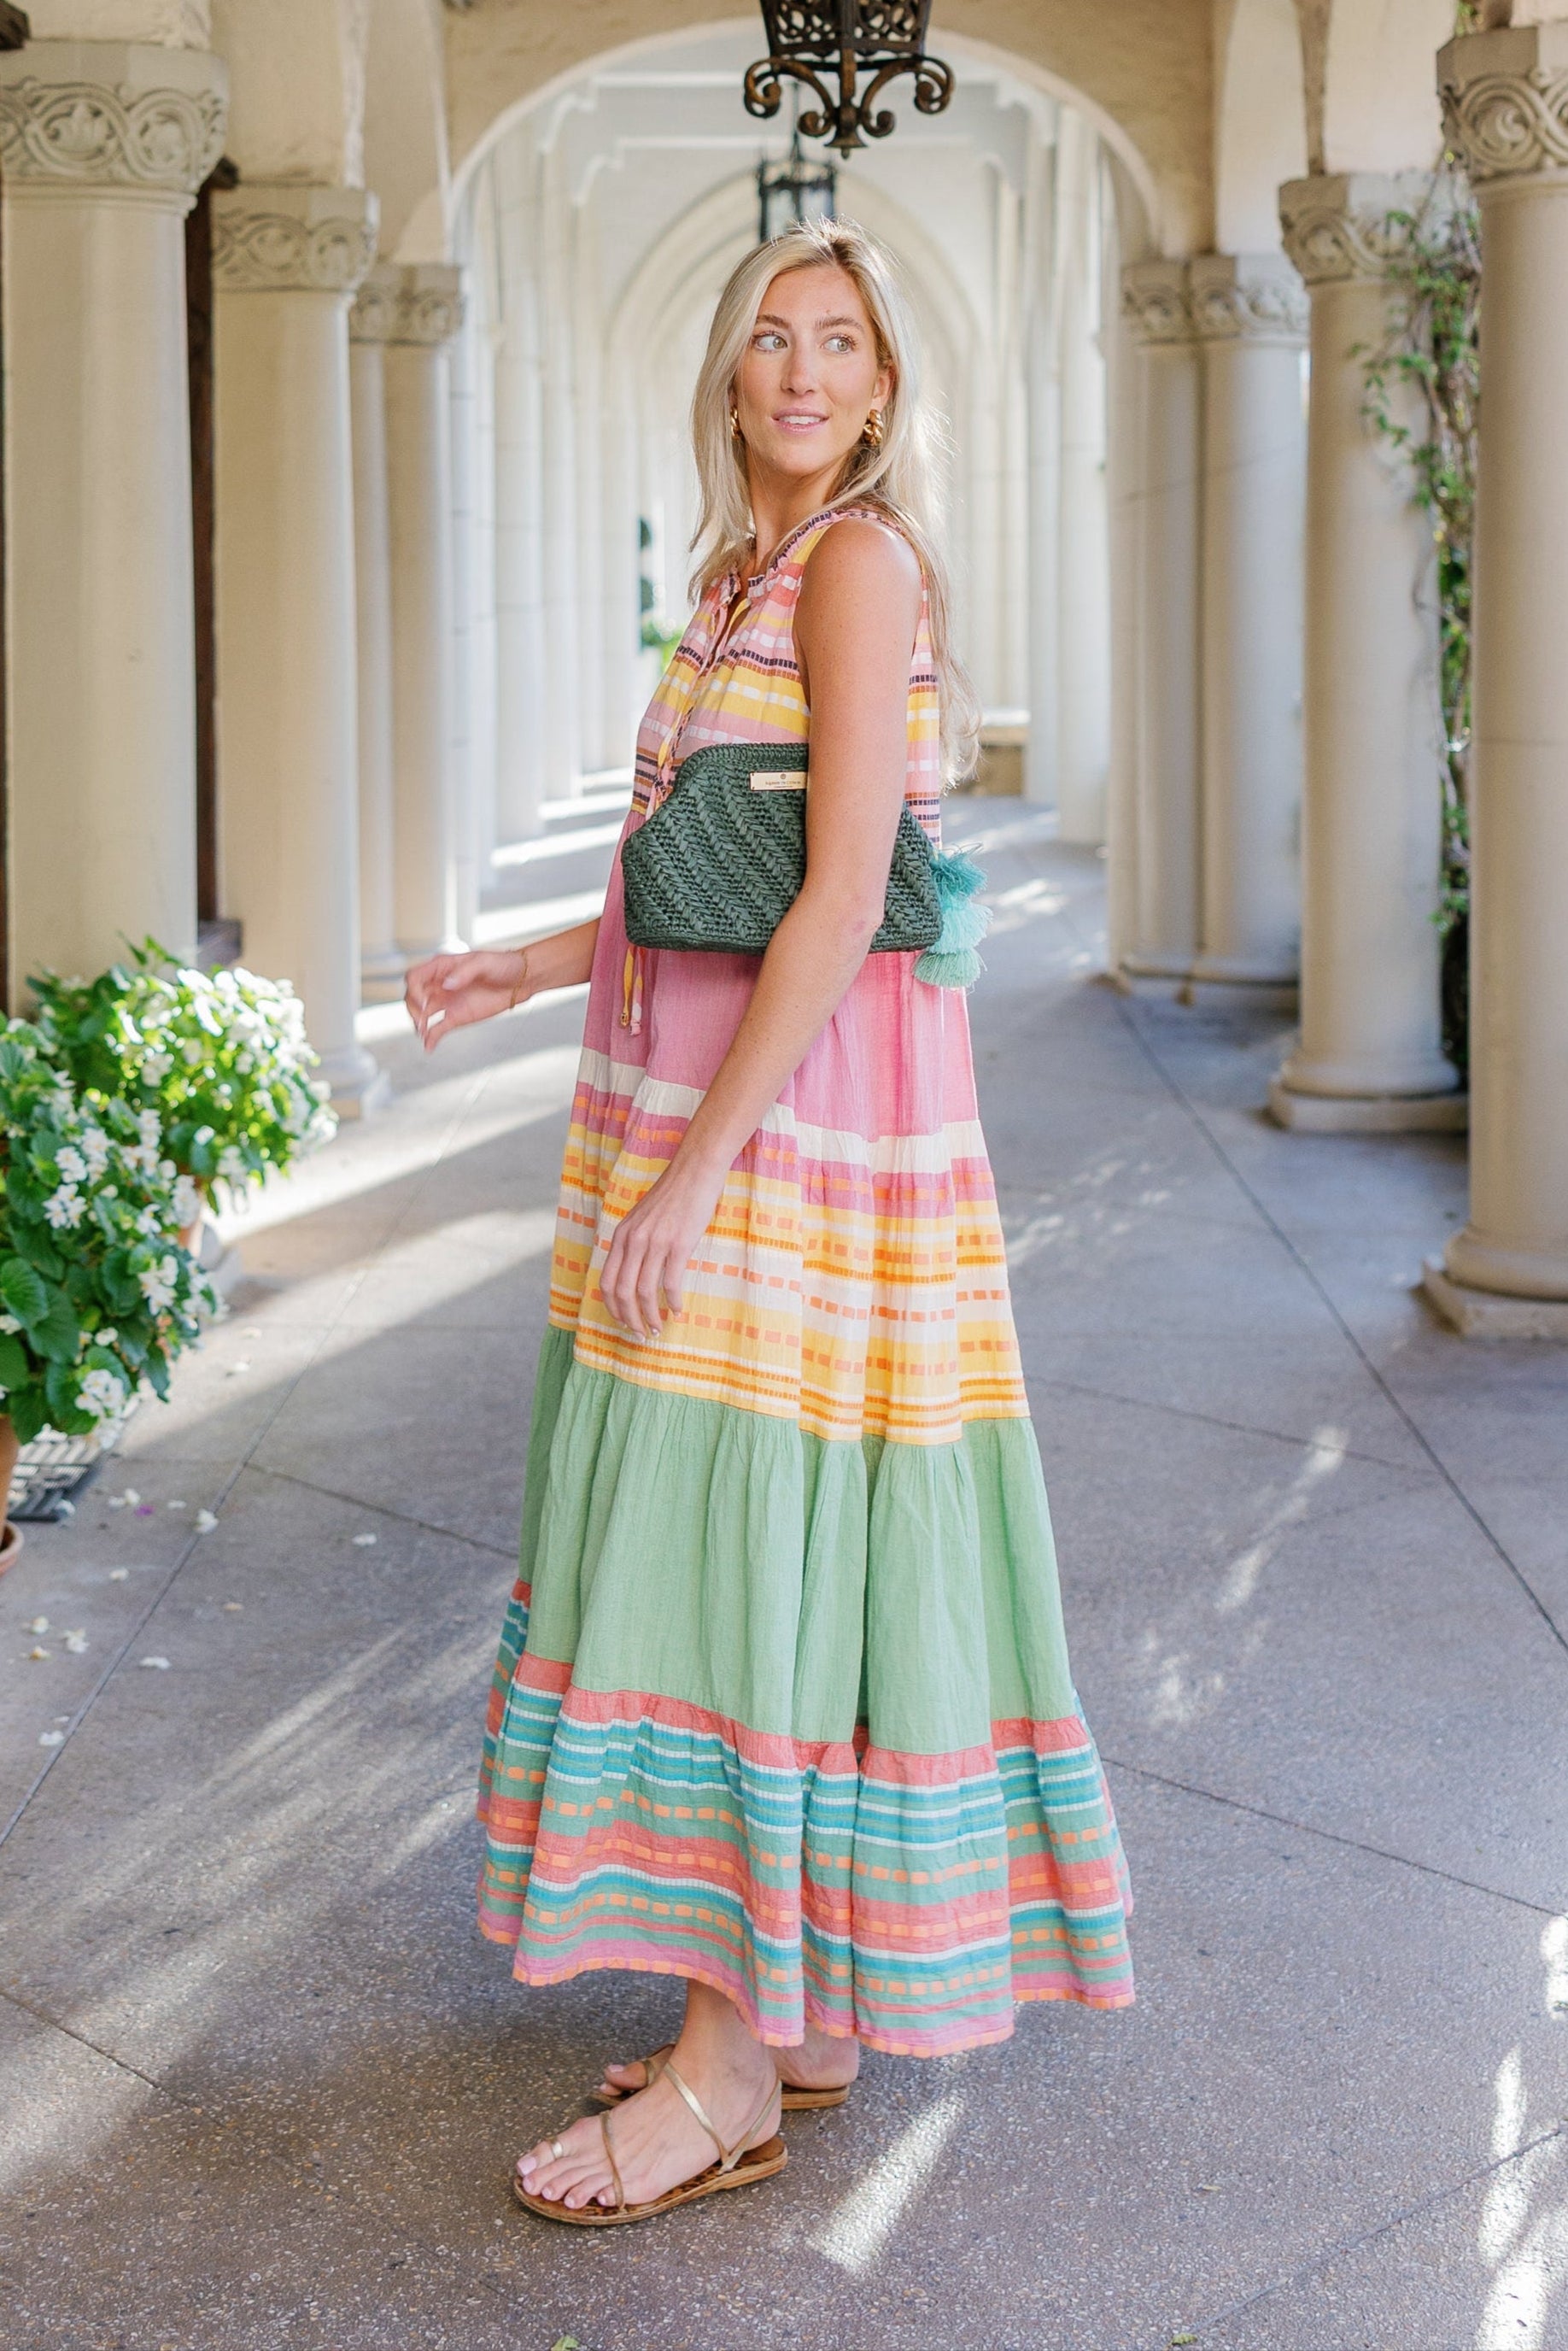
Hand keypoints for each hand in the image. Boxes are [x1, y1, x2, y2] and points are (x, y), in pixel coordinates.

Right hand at [405, 948, 528, 1049]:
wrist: (520, 981)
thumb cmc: (503, 964)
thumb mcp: (484, 962)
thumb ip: (464, 972)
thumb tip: (447, 985)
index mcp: (441, 967)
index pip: (415, 977)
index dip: (414, 990)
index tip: (424, 1002)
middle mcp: (440, 984)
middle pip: (412, 996)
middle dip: (413, 1009)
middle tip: (422, 1020)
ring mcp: (446, 1001)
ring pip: (421, 1013)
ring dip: (419, 1024)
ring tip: (423, 1034)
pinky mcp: (456, 1017)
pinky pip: (437, 1028)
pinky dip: (431, 1038)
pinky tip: (428, 1046)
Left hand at [599, 1155, 726, 1339]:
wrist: (694, 1172)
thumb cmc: (672, 1195)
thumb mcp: (641, 1218)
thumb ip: (633, 1242)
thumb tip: (632, 1271)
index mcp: (621, 1236)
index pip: (607, 1281)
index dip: (612, 1307)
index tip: (623, 1322)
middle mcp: (633, 1241)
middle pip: (623, 1292)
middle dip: (630, 1319)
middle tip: (642, 1335)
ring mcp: (655, 1243)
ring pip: (644, 1292)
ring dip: (650, 1316)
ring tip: (658, 1329)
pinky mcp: (678, 1244)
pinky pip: (670, 1283)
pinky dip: (672, 1302)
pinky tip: (677, 1310)